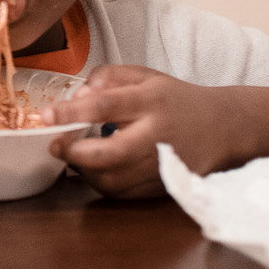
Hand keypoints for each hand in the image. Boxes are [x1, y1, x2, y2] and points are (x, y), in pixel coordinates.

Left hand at [46, 65, 240, 197]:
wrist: (222, 128)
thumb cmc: (175, 100)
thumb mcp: (145, 75)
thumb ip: (108, 77)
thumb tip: (76, 96)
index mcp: (152, 101)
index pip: (106, 106)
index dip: (72, 112)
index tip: (46, 116)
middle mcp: (157, 136)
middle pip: (109, 153)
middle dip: (74, 152)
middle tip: (54, 144)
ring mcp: (161, 165)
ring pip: (113, 179)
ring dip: (83, 170)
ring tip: (73, 154)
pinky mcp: (162, 186)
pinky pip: (122, 193)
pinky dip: (100, 182)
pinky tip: (93, 168)